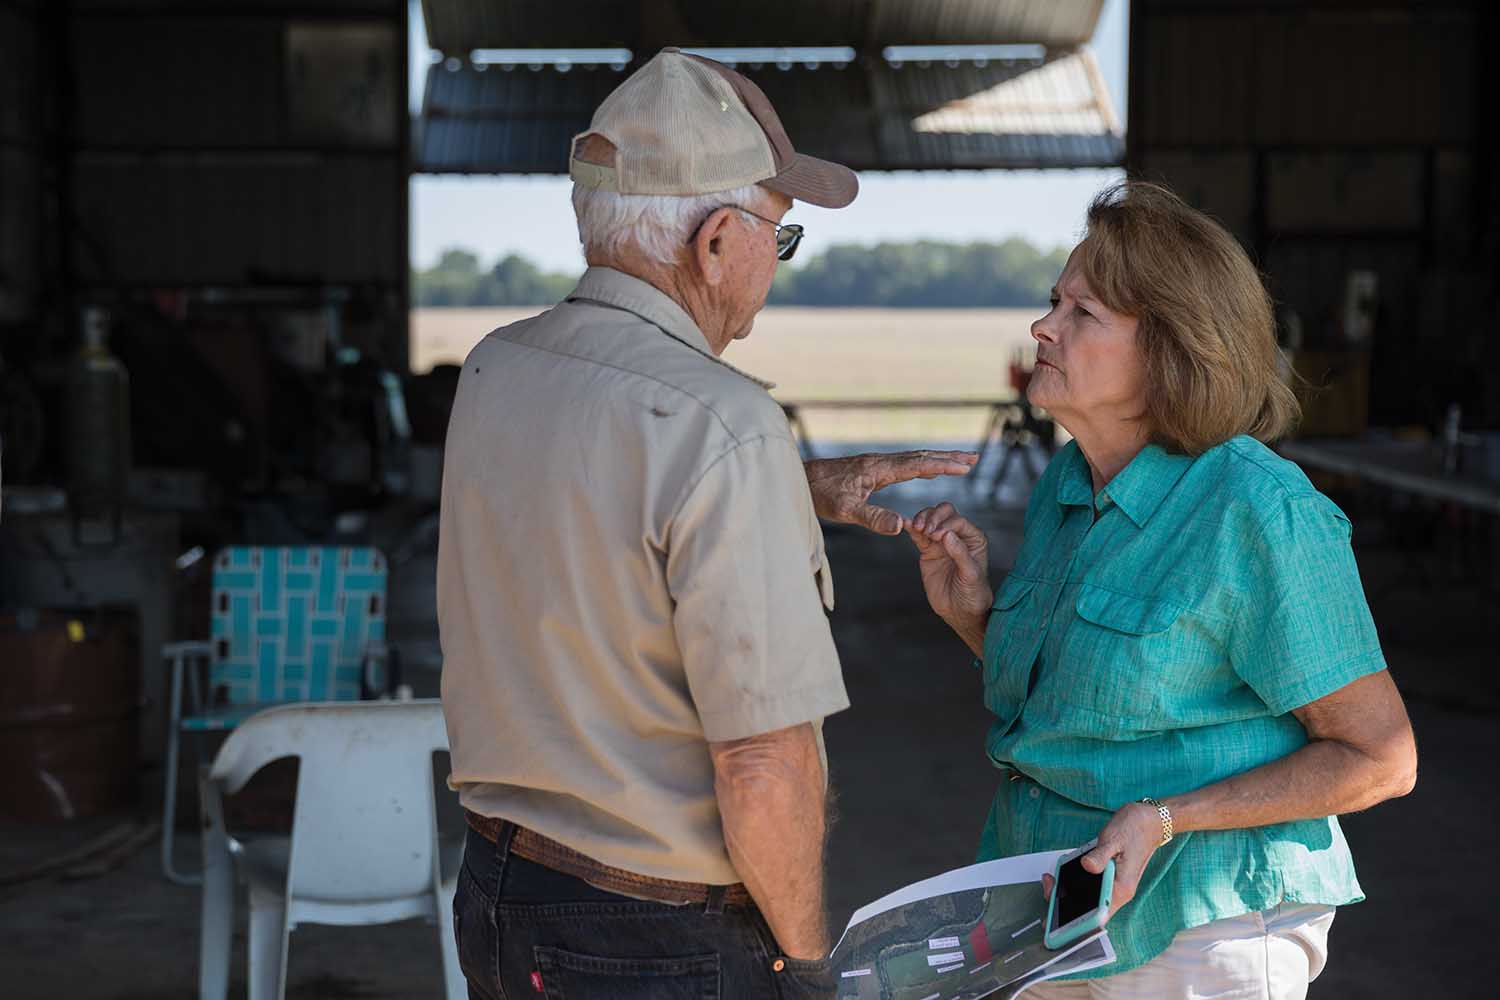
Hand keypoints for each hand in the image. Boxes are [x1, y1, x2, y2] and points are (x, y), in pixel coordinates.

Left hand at [804, 451, 976, 535]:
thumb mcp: (846, 511)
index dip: (942, 465)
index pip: (917, 465)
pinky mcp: (870, 469)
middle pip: (920, 457)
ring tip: (958, 461)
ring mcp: (875, 464)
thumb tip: (902, 526)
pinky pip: (903, 464)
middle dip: (947, 457)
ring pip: (913, 459)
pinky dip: (922, 465)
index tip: (965, 466)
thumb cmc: (820, 495)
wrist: (799, 480)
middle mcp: (880, 462)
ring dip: (937, 459)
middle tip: (973, 457)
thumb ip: (873, 518)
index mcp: (879, 469)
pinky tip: (926, 471)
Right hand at [906, 503, 990, 653]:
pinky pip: (918, 535)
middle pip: (945, 512)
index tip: (937, 536)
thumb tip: (947, 534)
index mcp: (974, 539)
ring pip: (930, 519)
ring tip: (917, 529)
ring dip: (922, 519)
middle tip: (926, 530)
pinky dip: (911, 528)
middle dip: (934, 517)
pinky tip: (905, 524)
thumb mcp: (971, 575)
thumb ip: (961, 554)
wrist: (960, 611)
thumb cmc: (973, 594)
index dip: (946, 524)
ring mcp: (941, 542)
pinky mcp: (928, 550)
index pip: (958, 521)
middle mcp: (958, 536)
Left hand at [1041, 803, 1164, 914]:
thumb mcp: (1114, 839)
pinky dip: (1076, 884)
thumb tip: (1087, 866)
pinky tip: (1064, 874)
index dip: (1077, 924)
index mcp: (1121, 889)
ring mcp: (1115, 886)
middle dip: (1065, 904)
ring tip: (1052, 880)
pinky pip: (1091, 889)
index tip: (1057, 922)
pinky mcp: (1111, 879)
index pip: (1097, 917)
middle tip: (1049, 886)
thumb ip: (1100, 855)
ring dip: (1069, 894)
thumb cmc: (1135, 828)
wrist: (1151, 821)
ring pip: (1089, 900)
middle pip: (1090, 910)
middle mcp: (1118, 892)